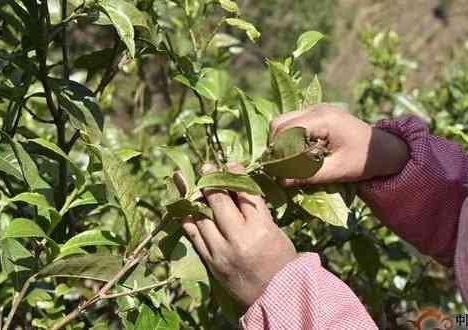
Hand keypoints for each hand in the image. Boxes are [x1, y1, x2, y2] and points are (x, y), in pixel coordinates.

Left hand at [181, 164, 296, 306]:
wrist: (275, 296)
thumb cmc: (281, 261)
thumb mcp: (275, 231)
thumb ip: (256, 211)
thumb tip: (238, 188)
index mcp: (261, 229)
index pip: (245, 194)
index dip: (236, 175)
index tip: (230, 164)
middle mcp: (239, 239)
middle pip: (219, 202)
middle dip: (211, 181)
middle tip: (206, 168)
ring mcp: (222, 251)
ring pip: (202, 217)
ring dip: (196, 198)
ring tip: (193, 185)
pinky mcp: (211, 262)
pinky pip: (195, 237)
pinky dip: (190, 221)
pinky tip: (186, 209)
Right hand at [270, 105, 409, 185]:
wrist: (385, 149)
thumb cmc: (364, 160)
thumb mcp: (337, 171)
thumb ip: (308, 175)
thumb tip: (280, 181)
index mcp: (322, 119)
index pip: (285, 130)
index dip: (277, 151)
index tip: (277, 172)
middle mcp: (315, 109)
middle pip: (279, 123)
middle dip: (275, 146)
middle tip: (279, 169)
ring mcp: (315, 110)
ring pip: (283, 123)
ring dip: (281, 143)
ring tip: (288, 164)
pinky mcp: (316, 116)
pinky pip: (293, 125)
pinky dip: (289, 140)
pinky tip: (297, 156)